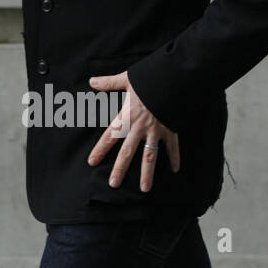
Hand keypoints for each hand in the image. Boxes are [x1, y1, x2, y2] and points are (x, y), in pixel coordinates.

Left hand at [86, 72, 180, 192]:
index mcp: (127, 116)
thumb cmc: (149, 78)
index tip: (92, 162)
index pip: (110, 136)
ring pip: (150, 157)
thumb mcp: (127, 79)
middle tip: (113, 184)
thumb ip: (109, 83)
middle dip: (120, 169)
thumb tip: (92, 80)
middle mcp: (140, 127)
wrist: (174, 78)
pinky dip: (175, 158)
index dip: (100, 149)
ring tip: (145, 189)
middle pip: (127, 152)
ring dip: (147, 174)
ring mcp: (156, 131)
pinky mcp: (171, 130)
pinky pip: (173, 147)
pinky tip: (175, 170)